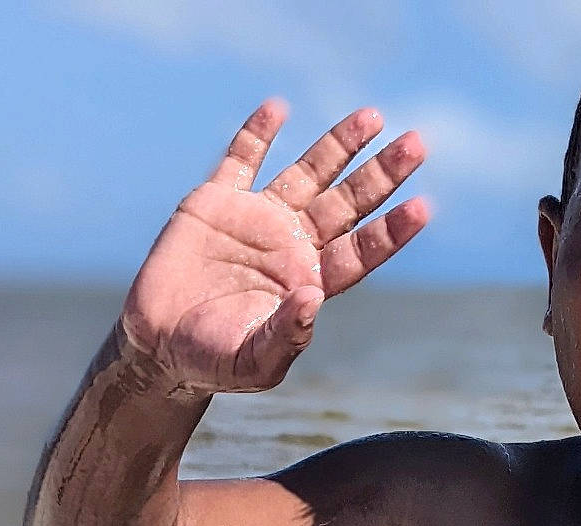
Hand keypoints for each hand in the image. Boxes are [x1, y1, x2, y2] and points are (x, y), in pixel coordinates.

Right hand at [119, 101, 426, 396]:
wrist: (159, 345)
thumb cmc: (213, 362)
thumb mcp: (255, 362)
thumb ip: (288, 334)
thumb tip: (312, 297)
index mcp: (309, 282)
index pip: (360, 251)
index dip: (390, 230)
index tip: (421, 206)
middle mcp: (292, 245)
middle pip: (348, 203)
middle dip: (381, 175)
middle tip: (416, 144)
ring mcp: (257, 219)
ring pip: (309, 173)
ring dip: (339, 145)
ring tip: (374, 116)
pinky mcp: (216, 202)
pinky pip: (242, 159)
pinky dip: (257, 133)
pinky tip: (279, 109)